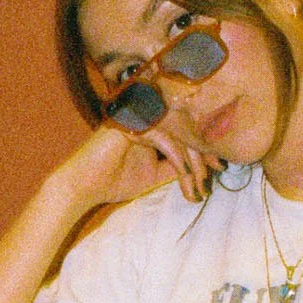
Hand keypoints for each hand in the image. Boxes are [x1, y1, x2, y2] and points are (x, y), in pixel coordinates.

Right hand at [57, 120, 221, 210]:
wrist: (83, 187)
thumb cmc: (113, 180)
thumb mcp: (153, 174)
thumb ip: (174, 166)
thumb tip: (202, 168)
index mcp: (150, 122)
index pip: (184, 129)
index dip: (204, 147)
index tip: (219, 167)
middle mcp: (145, 114)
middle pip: (185, 128)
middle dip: (203, 154)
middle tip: (213, 177)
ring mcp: (138, 117)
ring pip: (178, 134)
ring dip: (192, 162)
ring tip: (198, 186)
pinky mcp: (132, 125)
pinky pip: (165, 140)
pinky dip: (178, 160)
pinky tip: (185, 177)